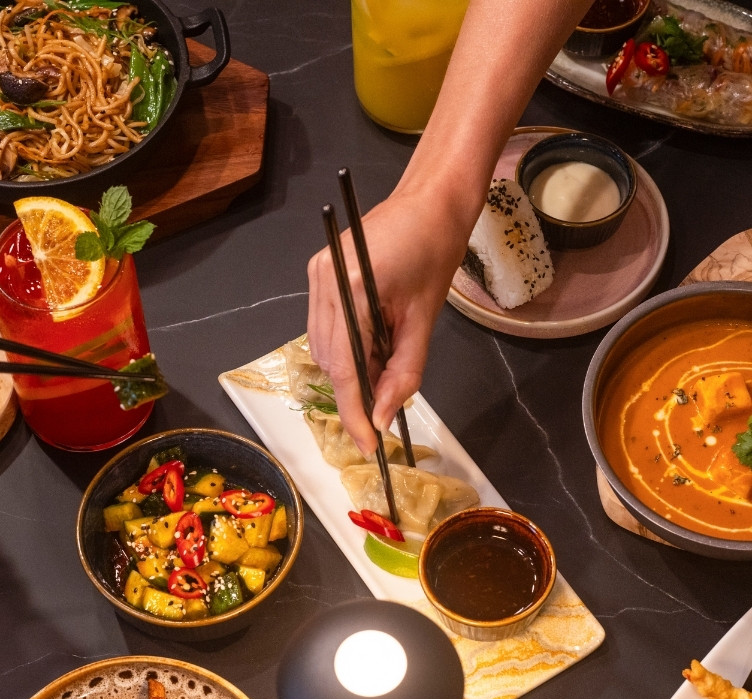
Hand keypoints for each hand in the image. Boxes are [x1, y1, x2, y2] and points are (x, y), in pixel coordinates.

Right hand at [307, 183, 469, 455]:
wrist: (430, 199)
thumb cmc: (435, 248)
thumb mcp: (424, 317)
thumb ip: (404, 371)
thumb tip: (385, 416)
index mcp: (351, 286)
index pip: (345, 367)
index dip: (354, 412)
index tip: (367, 444)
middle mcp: (324, 280)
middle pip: (330, 361)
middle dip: (355, 391)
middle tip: (385, 406)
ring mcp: (316, 275)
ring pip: (324, 348)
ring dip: (351, 369)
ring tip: (382, 370)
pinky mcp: (318, 273)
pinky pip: (325, 328)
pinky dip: (347, 348)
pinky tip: (371, 347)